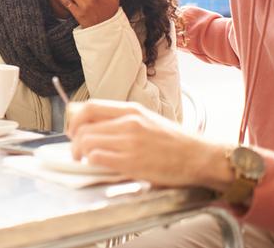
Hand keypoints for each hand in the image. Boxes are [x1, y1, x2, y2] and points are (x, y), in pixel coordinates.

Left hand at [67, 99, 232, 191]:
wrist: (199, 156)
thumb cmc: (175, 142)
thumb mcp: (148, 120)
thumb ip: (124, 121)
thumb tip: (96, 126)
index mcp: (132, 110)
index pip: (90, 107)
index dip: (75, 119)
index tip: (73, 129)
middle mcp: (128, 122)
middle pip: (84, 126)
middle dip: (74, 139)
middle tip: (76, 149)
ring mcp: (130, 142)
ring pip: (87, 141)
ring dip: (79, 152)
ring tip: (84, 160)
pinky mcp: (132, 162)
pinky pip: (98, 158)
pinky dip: (91, 162)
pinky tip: (97, 166)